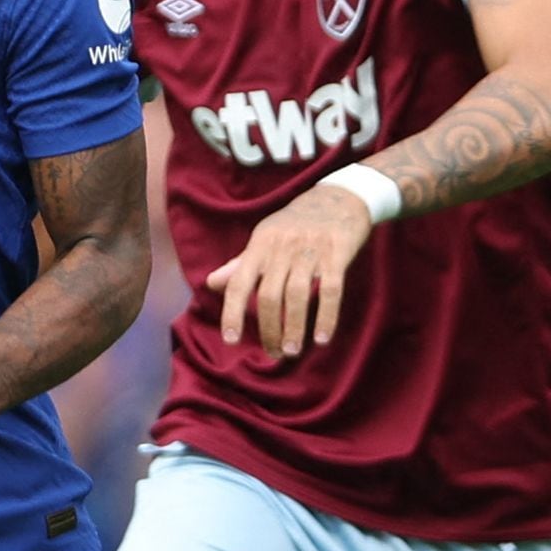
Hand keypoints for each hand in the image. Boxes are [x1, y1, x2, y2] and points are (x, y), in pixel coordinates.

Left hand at [205, 184, 376, 358]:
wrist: (339, 197)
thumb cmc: (296, 225)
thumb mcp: (265, 239)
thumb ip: (241, 264)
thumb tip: (211, 283)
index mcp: (260, 245)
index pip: (239, 283)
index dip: (232, 312)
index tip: (230, 340)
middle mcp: (282, 247)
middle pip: (268, 295)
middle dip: (269, 329)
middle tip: (274, 353)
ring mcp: (310, 249)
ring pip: (297, 295)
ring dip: (294, 328)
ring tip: (292, 351)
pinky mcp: (337, 252)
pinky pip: (331, 290)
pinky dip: (326, 317)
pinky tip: (322, 339)